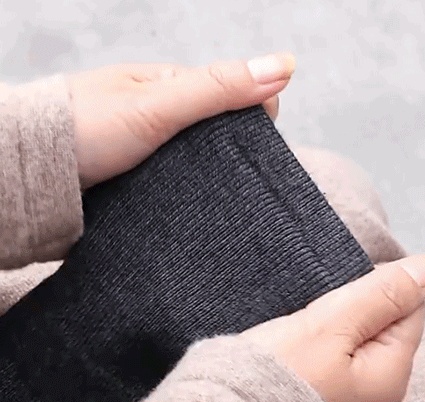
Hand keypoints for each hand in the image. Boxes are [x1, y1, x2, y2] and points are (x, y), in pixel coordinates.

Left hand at [67, 52, 295, 188]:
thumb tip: (284, 65)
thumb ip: (218, 87)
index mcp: (174, 88)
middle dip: (236, 155)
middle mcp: (167, 117)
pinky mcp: (145, 181)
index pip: (236, 95)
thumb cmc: (86, 128)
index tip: (258, 148)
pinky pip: (181, 186)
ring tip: (215, 200)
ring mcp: (156, 150)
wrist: (34, 173)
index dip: (256, 117)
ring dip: (214, 180)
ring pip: (202, 164)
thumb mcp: (159, 104)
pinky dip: (192, 196)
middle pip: (222, 133)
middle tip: (234, 182)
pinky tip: (194, 207)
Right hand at [240, 254, 424, 401]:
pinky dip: (321, 340)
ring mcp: (351, 396)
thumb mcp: (332, 323)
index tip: (338, 289)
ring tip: (303, 323)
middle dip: (354, 305)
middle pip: (382, 325)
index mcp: (390, 375)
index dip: (377, 287)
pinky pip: (336, 355)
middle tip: (315, 309)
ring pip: (356, 338)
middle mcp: (377, 391)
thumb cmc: (280, 369)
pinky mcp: (326, 395)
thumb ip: (382, 295)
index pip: (409, 310)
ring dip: (334, 321)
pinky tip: (299, 340)